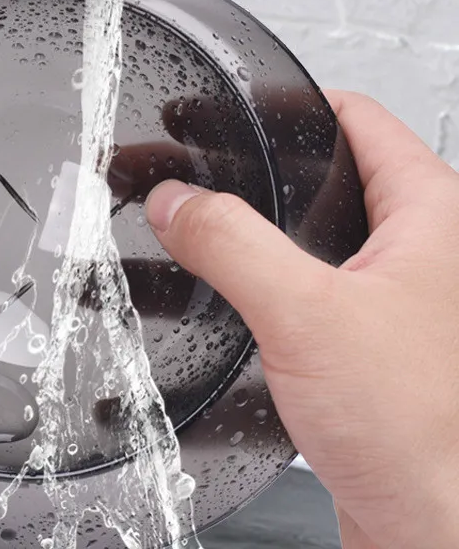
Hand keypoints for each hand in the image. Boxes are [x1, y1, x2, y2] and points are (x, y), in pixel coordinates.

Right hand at [146, 91, 458, 548]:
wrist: (432, 528)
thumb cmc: (422, 433)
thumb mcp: (309, 314)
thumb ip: (233, 244)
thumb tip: (177, 201)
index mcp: (430, 214)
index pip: (356, 119)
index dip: (289, 103)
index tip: (232, 106)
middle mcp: (416, 249)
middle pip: (323, 175)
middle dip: (253, 167)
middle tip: (194, 161)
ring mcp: (389, 294)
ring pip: (307, 233)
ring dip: (248, 224)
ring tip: (189, 219)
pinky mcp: (362, 338)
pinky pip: (300, 284)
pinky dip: (257, 274)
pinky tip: (218, 286)